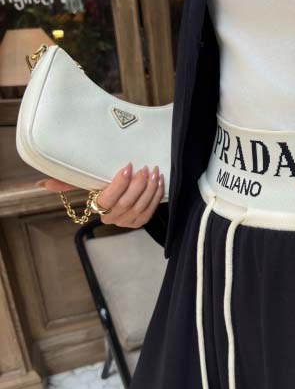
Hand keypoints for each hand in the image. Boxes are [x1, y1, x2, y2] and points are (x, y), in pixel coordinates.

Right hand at [36, 162, 164, 227]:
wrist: (123, 194)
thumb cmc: (102, 185)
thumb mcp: (87, 182)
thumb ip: (67, 182)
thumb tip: (42, 184)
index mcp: (99, 208)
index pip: (108, 199)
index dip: (119, 183)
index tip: (128, 166)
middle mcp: (112, 218)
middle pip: (127, 202)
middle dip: (139, 184)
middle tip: (146, 167)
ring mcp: (127, 222)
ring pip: (140, 206)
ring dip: (150, 188)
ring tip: (154, 172)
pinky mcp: (140, 222)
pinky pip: (150, 210)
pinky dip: (156, 196)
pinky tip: (159, 182)